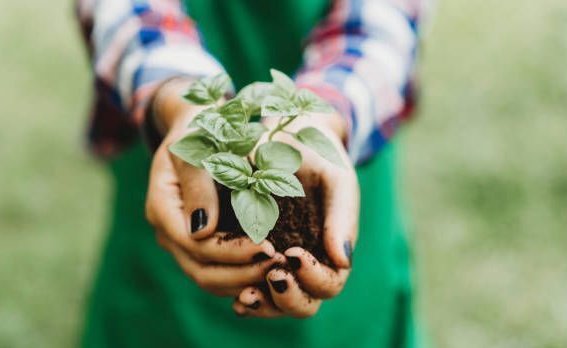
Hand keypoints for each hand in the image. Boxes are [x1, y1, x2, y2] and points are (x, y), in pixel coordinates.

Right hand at [145, 77, 282, 296]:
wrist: (197, 128)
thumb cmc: (198, 129)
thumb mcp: (196, 146)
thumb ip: (198, 184)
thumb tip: (202, 231)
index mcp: (162, 208)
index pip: (196, 246)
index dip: (232, 252)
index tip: (269, 247)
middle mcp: (169, 231)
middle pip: (201, 271)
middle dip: (241, 273)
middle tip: (279, 266)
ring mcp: (182, 241)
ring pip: (209, 278)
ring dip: (244, 280)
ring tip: (278, 271)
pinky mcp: (199, 244)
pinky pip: (218, 272)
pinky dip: (242, 275)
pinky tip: (270, 269)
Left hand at [232, 113, 359, 316]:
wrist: (287, 140)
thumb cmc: (319, 158)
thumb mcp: (336, 179)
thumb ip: (343, 216)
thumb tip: (343, 259)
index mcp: (332, 250)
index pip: (330, 283)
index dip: (315, 278)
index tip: (293, 254)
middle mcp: (307, 265)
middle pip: (304, 304)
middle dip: (288, 298)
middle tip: (273, 276)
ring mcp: (280, 266)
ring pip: (275, 304)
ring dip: (263, 304)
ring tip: (245, 295)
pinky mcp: (254, 259)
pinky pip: (251, 287)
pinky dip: (244, 295)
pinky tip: (234, 291)